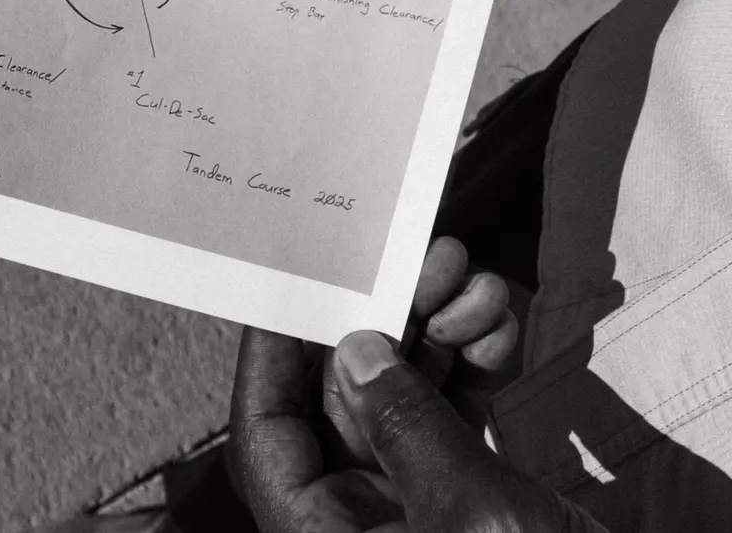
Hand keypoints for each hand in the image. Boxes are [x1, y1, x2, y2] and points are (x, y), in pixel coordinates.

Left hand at [226, 236, 591, 531]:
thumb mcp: (469, 517)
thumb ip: (408, 429)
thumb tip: (356, 352)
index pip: (267, 438)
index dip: (271, 356)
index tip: (296, 279)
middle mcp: (359, 525)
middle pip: (343, 401)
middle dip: (387, 321)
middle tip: (427, 261)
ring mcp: (416, 513)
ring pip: (406, 398)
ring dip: (442, 333)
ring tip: (478, 283)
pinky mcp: (471, 503)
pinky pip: (455, 419)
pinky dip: (477, 368)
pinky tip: (500, 326)